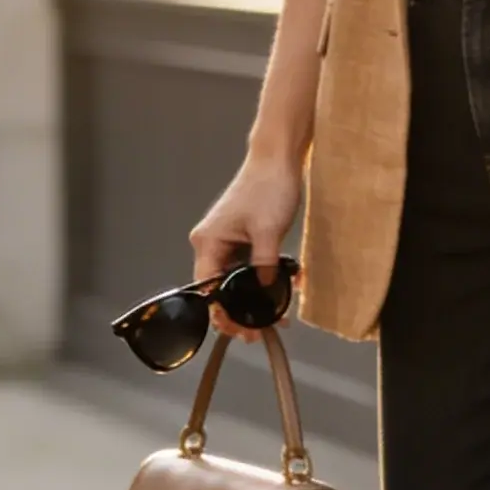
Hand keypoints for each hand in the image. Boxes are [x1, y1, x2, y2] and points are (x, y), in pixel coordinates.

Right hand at [189, 152, 303, 341]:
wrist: (278, 159)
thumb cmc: (268, 187)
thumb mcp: (269, 232)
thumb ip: (264, 266)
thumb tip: (265, 293)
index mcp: (208, 242)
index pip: (207, 290)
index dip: (223, 314)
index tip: (242, 330)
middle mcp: (211, 243)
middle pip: (219, 289)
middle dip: (240, 311)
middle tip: (261, 329)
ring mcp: (225, 240)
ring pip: (235, 280)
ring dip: (254, 297)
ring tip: (276, 315)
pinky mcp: (240, 237)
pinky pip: (246, 266)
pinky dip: (261, 278)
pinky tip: (282, 288)